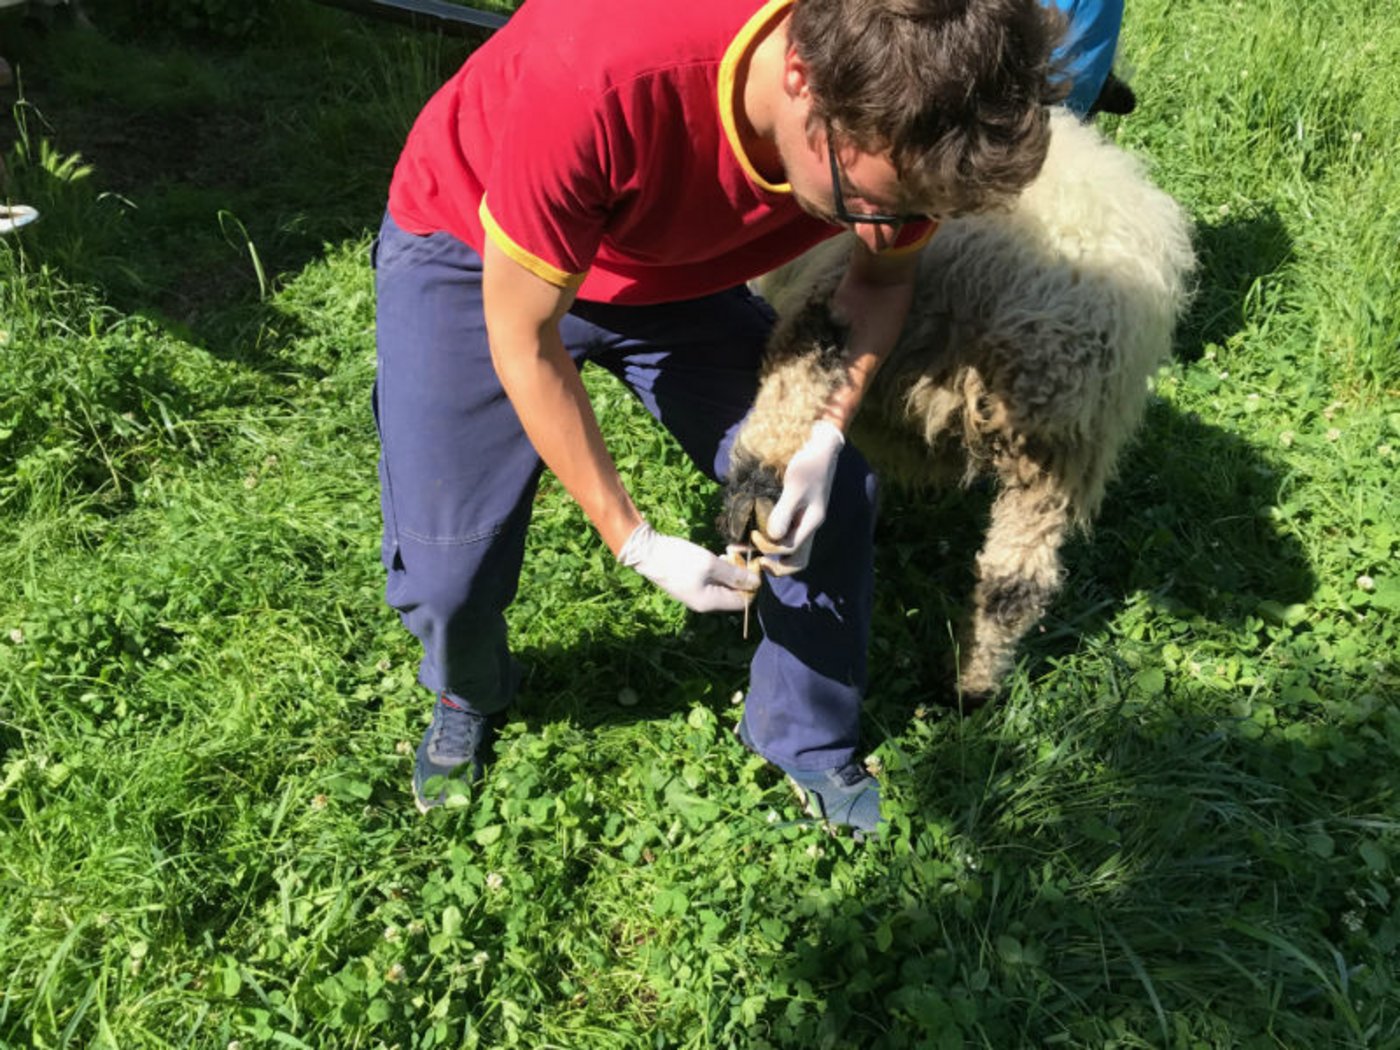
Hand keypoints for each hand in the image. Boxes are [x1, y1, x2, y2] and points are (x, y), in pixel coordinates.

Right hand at [618, 521, 759, 611]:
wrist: (647, 552)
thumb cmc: (679, 559)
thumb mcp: (710, 563)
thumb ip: (734, 574)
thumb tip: (756, 582)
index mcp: (710, 602)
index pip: (743, 601)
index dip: (752, 584)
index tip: (752, 564)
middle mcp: (705, 602)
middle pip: (734, 593)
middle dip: (741, 574)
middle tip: (740, 553)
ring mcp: (697, 593)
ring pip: (725, 585)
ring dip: (731, 569)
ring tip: (730, 551)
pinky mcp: (692, 583)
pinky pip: (714, 580)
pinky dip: (720, 568)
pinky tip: (720, 555)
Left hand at [750, 421, 843, 575]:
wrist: (821, 444)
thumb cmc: (808, 462)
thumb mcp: (795, 485)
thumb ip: (784, 511)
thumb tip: (772, 537)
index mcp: (811, 522)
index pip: (789, 550)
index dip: (769, 547)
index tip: (753, 535)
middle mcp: (808, 525)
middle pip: (797, 561)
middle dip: (776, 566)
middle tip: (755, 560)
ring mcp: (804, 519)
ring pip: (792, 550)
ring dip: (773, 554)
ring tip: (750, 547)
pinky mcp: (797, 511)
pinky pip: (787, 534)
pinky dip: (773, 539)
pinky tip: (756, 530)